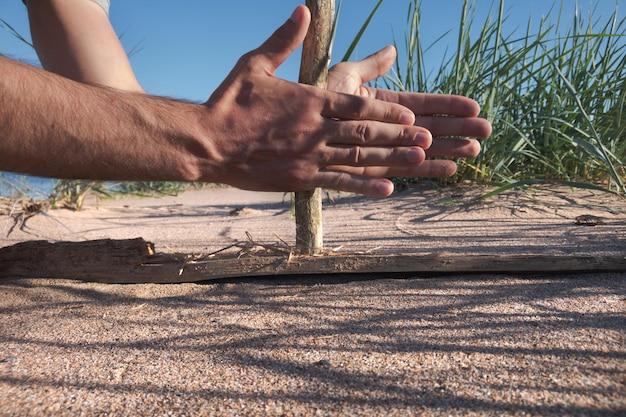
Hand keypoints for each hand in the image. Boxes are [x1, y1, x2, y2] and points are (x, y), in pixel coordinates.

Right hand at [202, 6, 431, 196]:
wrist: (206, 143)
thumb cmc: (229, 102)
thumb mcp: (255, 63)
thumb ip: (283, 39)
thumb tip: (303, 9)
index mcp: (309, 101)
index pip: (357, 106)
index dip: (386, 111)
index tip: (410, 114)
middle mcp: (315, 130)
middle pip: (365, 133)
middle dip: (399, 135)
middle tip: (429, 138)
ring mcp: (310, 156)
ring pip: (359, 158)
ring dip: (392, 158)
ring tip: (420, 159)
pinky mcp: (301, 179)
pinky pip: (339, 183)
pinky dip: (365, 186)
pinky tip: (388, 188)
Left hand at [327, 45, 491, 177]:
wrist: (290, 128)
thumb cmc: (312, 99)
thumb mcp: (344, 77)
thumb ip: (370, 67)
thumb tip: (392, 51)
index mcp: (382, 106)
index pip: (421, 105)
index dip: (447, 106)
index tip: (473, 107)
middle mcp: (385, 129)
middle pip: (428, 129)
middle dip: (456, 129)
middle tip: (486, 130)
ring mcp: (380, 149)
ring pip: (420, 150)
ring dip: (448, 150)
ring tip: (475, 150)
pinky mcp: (370, 169)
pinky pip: (401, 169)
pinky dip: (425, 170)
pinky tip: (449, 170)